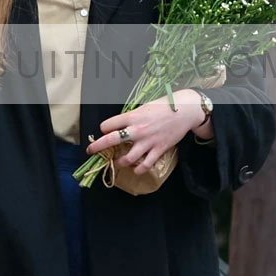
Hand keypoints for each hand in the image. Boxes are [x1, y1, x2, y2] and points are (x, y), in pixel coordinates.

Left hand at [85, 90, 212, 175]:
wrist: (185, 111)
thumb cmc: (164, 106)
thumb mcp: (144, 107)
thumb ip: (132, 116)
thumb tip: (122, 123)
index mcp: (133, 116)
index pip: (108, 124)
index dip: (103, 128)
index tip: (103, 130)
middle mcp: (137, 130)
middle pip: (111, 140)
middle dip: (97, 147)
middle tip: (90, 151)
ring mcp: (148, 142)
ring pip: (128, 158)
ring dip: (120, 162)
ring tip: (119, 162)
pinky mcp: (159, 150)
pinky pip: (146, 165)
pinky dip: (139, 169)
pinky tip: (136, 169)